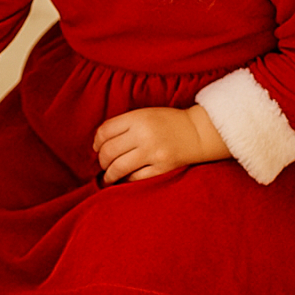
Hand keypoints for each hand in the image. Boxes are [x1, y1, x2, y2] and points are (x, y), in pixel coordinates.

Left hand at [93, 105, 228, 184]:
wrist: (198, 132)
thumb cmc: (168, 122)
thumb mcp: (145, 114)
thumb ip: (124, 125)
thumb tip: (100, 144)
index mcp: (137, 118)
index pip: (105, 131)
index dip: (96, 142)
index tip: (97, 148)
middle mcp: (143, 134)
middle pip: (108, 151)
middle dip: (101, 161)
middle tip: (103, 164)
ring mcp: (153, 152)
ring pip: (118, 167)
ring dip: (109, 174)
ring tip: (108, 177)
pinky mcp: (162, 168)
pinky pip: (135, 178)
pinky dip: (127, 180)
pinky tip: (125, 179)